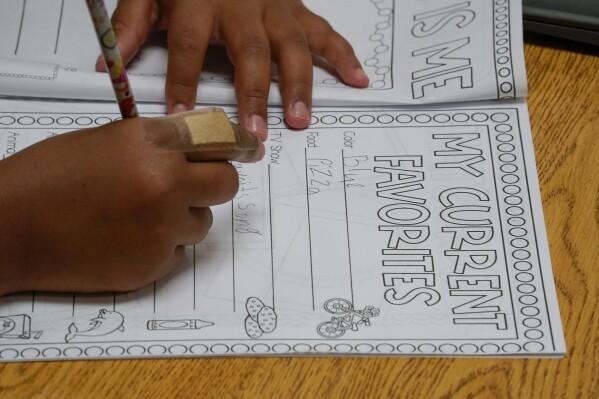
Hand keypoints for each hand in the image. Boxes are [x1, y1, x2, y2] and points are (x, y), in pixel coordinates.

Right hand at [0, 111, 262, 294]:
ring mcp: (162, 228)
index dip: (240, 144)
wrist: (12, 227)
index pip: (218, 139)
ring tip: (138, 215)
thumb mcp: (108, 142)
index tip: (253, 150)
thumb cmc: (50, 177)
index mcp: (152, 144)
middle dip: (214, 184)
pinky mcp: (154, 265)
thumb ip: (159, 144)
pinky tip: (125, 238)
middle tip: (191, 186)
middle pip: (226, 184)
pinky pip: (178, 253)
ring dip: (182, 218)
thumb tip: (198, 150)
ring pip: (202, 223)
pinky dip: (161, 246)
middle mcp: (165, 184)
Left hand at [96, 0, 368, 137]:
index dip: (183, 83)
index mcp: (200, 2)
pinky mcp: (297, 10)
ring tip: (299, 121)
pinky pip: (324, 33)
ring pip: (291, 46)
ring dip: (298, 85)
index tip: (182, 121)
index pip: (188, 47)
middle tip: (253, 131)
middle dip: (252, 93)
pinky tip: (358, 79)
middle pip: (249, 51)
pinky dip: (344, 56)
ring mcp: (275, 8)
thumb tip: (110, 67)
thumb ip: (130, 26)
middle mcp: (243, 5)